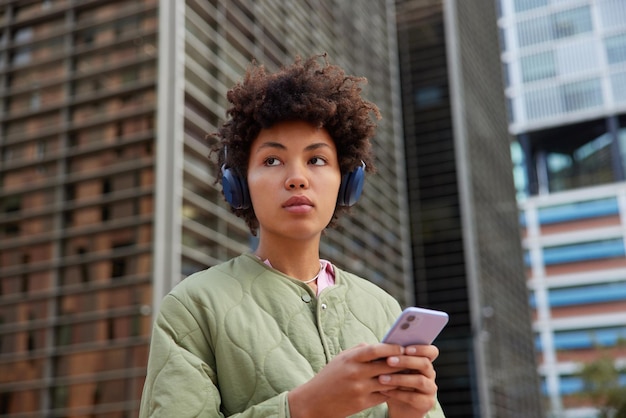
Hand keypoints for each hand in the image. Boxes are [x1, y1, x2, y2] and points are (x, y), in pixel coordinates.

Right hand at [288, 343, 408, 417]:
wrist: (313, 402)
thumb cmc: (329, 377)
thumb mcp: (341, 359)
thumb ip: (359, 351)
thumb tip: (380, 345)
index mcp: (351, 358)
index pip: (376, 349)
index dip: (392, 347)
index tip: (403, 346)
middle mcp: (356, 372)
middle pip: (387, 365)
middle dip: (402, 362)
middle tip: (414, 359)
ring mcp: (360, 388)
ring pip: (389, 381)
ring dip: (401, 377)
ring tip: (411, 373)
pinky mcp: (363, 403)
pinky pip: (384, 395)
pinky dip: (393, 390)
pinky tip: (400, 387)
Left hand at [379, 344, 439, 417]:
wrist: (399, 407)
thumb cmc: (395, 383)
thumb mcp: (393, 369)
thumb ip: (392, 358)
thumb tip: (380, 346)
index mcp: (424, 361)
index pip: (432, 351)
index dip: (421, 348)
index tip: (405, 348)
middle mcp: (430, 374)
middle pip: (424, 364)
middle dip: (406, 361)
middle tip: (389, 361)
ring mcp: (430, 389)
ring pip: (419, 381)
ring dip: (399, 378)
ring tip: (382, 378)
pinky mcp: (427, 403)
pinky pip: (413, 397)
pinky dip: (397, 393)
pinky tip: (384, 391)